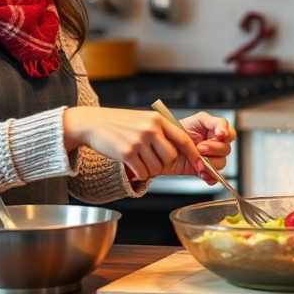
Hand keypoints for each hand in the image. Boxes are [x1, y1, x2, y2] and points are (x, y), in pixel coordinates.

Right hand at [63, 106, 206, 181]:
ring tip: (139, 161)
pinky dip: (139, 174)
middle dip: (165, 164)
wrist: (93, 123)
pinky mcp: (127, 153)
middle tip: (153, 162)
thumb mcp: (144, 120)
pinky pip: (143, 173)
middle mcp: (150, 129)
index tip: (199, 163)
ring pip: (157, 167)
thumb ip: (161, 131)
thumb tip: (183, 148)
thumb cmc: (120, 124)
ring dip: (150, 170)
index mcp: (158, 120)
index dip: (193, 154)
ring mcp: (138, 141)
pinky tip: (132, 165)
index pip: (183, 139)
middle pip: (171, 157)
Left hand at [172, 111, 235, 183]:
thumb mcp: (197, 120)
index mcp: (216, 132)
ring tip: (197, 159)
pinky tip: (201, 172)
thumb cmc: (179, 129)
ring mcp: (210, 159)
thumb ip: (213, 122)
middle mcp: (215, 146)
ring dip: (210, 163)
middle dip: (213, 148)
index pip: (230, 134)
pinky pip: (214, 177)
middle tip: (200, 147)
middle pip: (226, 150)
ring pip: (221, 163)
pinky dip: (209, 176)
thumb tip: (223, 131)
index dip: (226, 134)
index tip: (220, 134)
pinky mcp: (204, 170)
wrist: (163, 144)